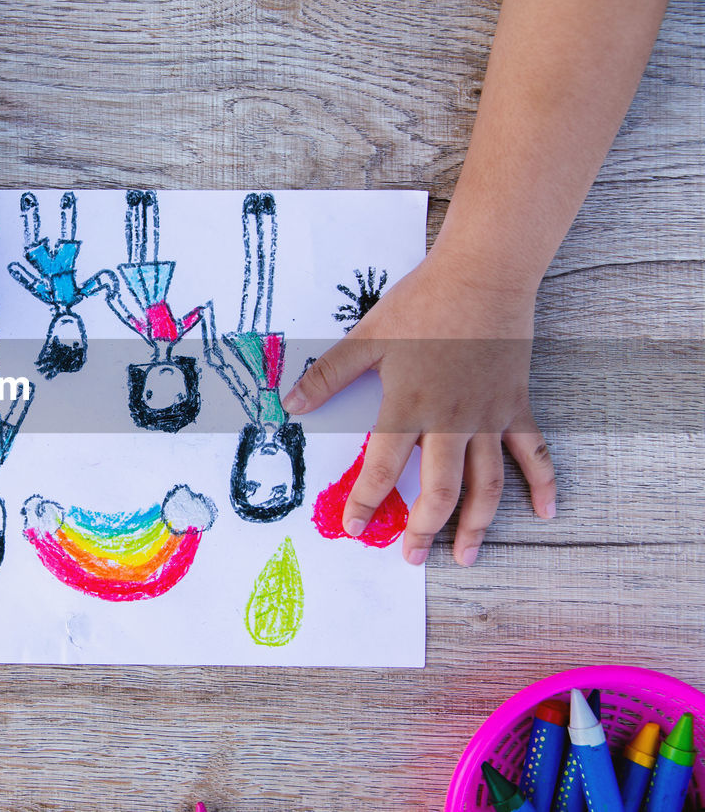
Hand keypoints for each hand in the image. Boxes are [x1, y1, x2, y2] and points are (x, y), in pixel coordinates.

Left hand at [281, 247, 556, 566]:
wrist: (484, 274)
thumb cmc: (422, 303)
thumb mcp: (366, 336)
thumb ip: (327, 375)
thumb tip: (287, 403)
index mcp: (408, 407)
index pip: (382, 469)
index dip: (367, 503)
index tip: (356, 528)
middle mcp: (451, 421)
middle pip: (439, 491)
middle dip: (424, 529)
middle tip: (411, 558)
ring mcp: (488, 417)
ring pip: (487, 484)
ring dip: (476, 524)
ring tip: (464, 556)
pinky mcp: (514, 405)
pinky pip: (532, 452)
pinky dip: (542, 483)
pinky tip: (546, 512)